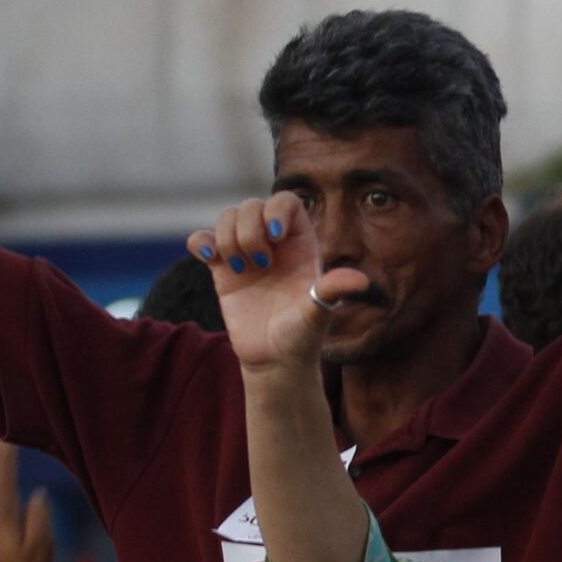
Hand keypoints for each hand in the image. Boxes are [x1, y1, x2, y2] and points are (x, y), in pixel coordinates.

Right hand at [188, 192, 364, 375]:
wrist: (275, 360)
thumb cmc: (302, 336)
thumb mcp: (318, 315)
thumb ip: (332, 293)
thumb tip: (360, 281)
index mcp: (301, 243)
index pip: (286, 201)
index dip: (276, 209)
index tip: (275, 235)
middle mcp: (273, 243)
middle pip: (252, 206)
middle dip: (249, 228)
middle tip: (261, 263)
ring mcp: (246, 253)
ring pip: (227, 217)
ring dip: (227, 237)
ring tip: (241, 269)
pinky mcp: (222, 268)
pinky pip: (202, 239)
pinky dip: (200, 242)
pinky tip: (210, 259)